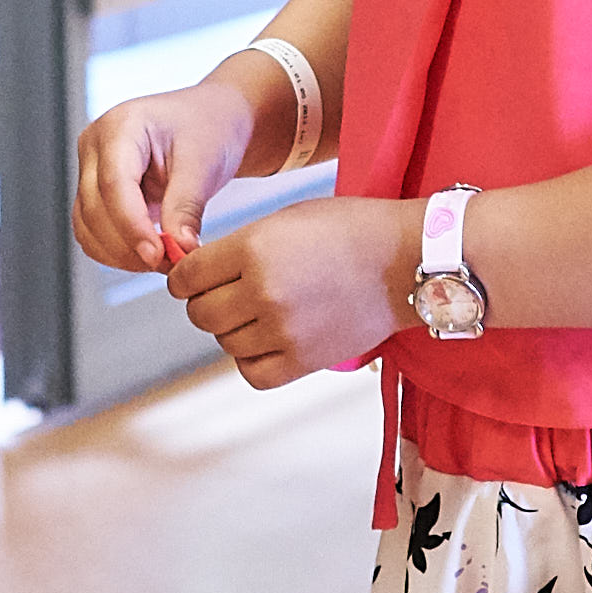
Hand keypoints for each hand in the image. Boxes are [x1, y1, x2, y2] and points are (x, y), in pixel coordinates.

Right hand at [72, 73, 260, 277]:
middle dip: (129, 245)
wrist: (211, 120)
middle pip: (95, 208)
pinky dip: (117, 252)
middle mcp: (96, 145)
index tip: (157, 254)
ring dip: (122, 254)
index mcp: (121, 125)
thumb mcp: (204, 163)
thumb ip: (186, 207)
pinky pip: (92, 233)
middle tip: (170, 263)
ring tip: (165, 260)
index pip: (113, 182)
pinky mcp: (95, 194)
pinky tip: (150, 255)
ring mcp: (91, 169)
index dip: (132, 225)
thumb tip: (178, 250)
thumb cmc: (209, 128)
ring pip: (87, 226)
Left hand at [175, 192, 417, 392]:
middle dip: (207, 302)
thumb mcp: (284, 221)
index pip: (186, 277)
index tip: (194, 277)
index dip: (185, 277)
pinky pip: (252, 371)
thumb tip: (193, 275)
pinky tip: (268, 338)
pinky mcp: (304, 360)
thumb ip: (237, 247)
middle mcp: (263, 291)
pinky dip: (252, 358)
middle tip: (229, 293)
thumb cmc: (348, 231)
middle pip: (200, 314)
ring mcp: (283, 330)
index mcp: (254, 248)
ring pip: (224, 342)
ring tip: (261, 311)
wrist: (406, 261)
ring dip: (233, 328)